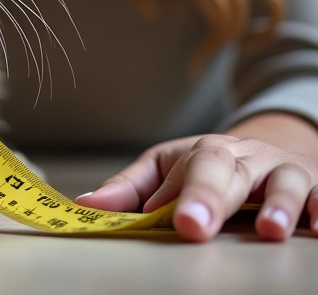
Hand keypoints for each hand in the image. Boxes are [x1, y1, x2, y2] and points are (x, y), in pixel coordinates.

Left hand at [75, 134, 317, 241]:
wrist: (265, 150)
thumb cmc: (207, 167)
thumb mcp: (166, 170)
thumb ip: (130, 189)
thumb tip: (84, 206)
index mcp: (202, 153)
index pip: (188, 167)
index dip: (178, 193)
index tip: (168, 219)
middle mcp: (242, 157)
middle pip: (225, 169)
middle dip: (210, 197)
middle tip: (195, 226)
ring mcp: (280, 171)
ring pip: (281, 178)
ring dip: (278, 203)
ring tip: (271, 231)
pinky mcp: (313, 187)